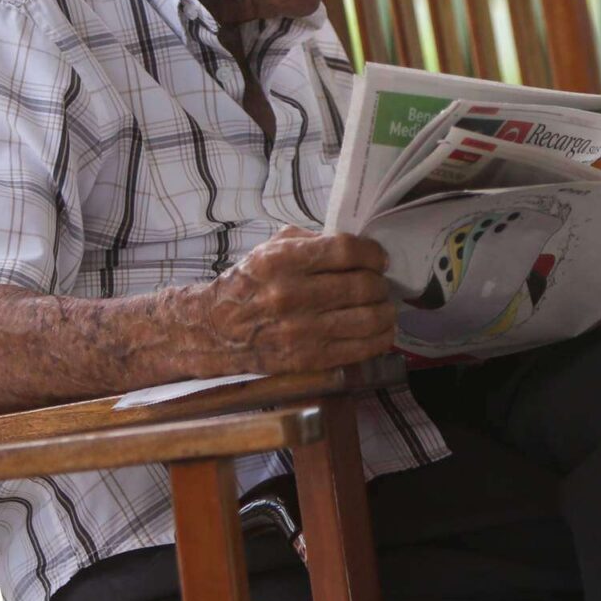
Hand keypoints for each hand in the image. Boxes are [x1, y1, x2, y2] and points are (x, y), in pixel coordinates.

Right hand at [193, 226, 397, 372]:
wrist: (214, 330)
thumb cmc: (249, 283)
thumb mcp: (271, 248)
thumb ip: (313, 241)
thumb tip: (358, 246)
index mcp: (282, 260)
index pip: (347, 251)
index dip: (373, 254)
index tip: (379, 258)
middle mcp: (291, 295)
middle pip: (363, 286)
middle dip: (380, 283)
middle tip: (380, 284)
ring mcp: (301, 331)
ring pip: (369, 319)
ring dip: (386, 311)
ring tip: (383, 306)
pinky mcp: (309, 359)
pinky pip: (361, 348)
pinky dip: (382, 338)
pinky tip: (383, 330)